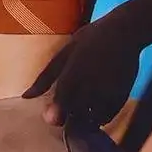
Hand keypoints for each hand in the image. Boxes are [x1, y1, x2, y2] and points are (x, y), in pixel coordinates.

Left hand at [22, 20, 140, 127]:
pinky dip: (98, 117)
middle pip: (75, 116)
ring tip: (81, 107)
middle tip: (66, 110)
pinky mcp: (120, 97)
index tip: (51, 116)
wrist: (126, 31)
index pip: (61, 103)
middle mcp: (91, 85)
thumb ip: (46, 77)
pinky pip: (106, 117)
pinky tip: (94, 105)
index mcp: (73, 73)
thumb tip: (25, 97)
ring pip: (90, 120)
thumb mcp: (65, 53)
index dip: (55, 113)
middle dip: (68, 118)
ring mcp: (107, 92)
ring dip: (83, 120)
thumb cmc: (91, 39)